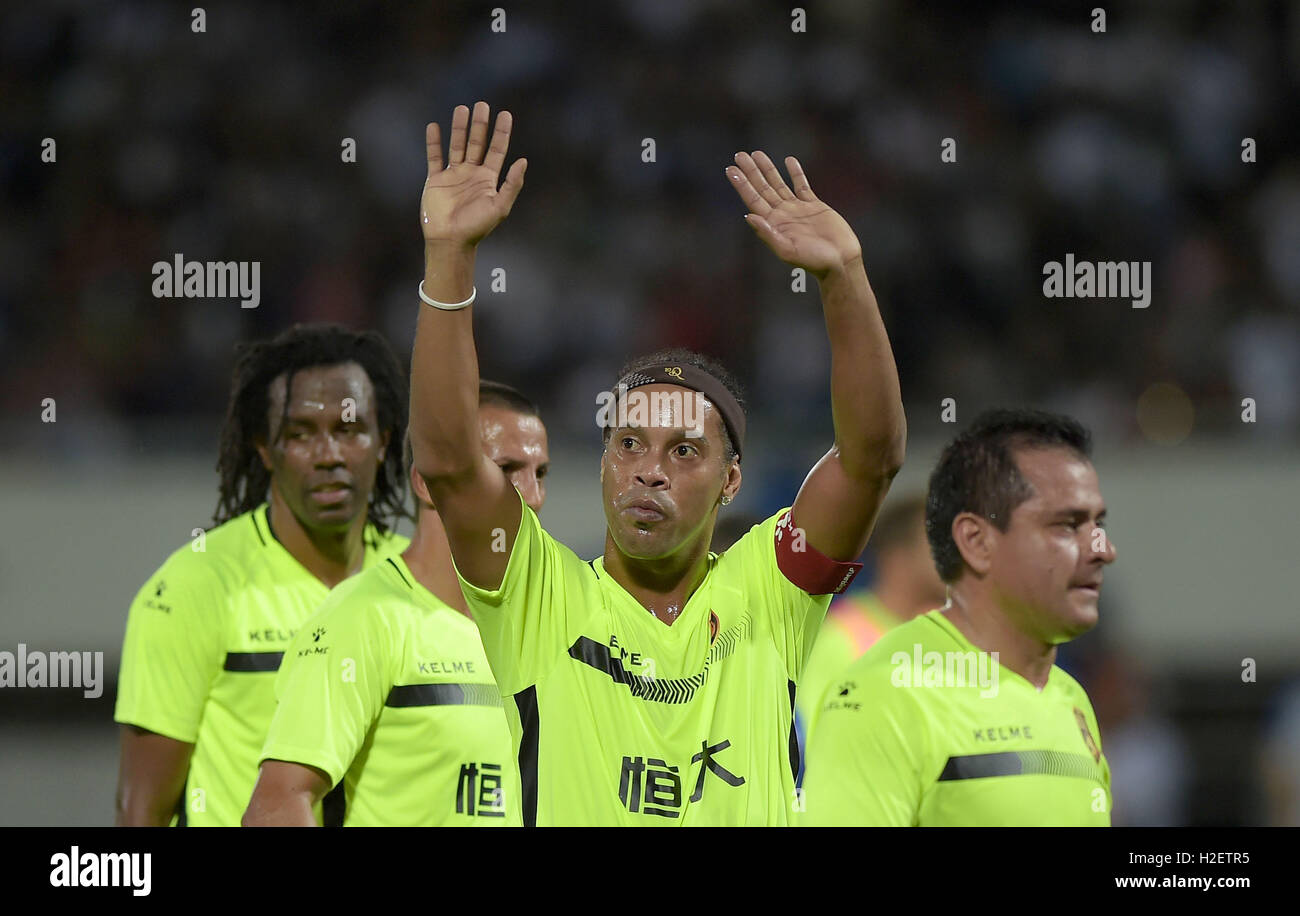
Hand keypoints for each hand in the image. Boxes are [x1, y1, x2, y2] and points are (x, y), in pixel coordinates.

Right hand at [421, 101, 526, 247]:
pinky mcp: (436, 180)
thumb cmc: (477, 227)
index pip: (497, 150)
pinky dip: (434, 142)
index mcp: (488, 179)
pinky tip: (434, 127)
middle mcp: (472, 174)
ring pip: (457, 145)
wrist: (450, 240)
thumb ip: (512, 184)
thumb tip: (523, 161)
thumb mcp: (500, 207)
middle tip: (482, 105)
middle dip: (480, 124)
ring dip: (459, 128)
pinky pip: (434, 157)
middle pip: (477, 143)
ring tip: (462, 109)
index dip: (501, 133)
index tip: (505, 114)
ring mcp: (454, 175)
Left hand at [725, 151, 861, 277]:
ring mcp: (797, 209)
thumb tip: (748, 216)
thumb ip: (768, 234)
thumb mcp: (787, 250)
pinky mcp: (814, 206)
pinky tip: (788, 160)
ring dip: (768, 169)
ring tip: (757, 153)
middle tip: (740, 154)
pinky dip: (795, 173)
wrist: (840, 261)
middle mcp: (782, 215)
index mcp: (773, 224)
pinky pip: (802, 185)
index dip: (741, 184)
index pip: (752, 200)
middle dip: (751, 171)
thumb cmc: (814, 261)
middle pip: (762, 188)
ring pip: (778, 184)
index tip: (730, 168)